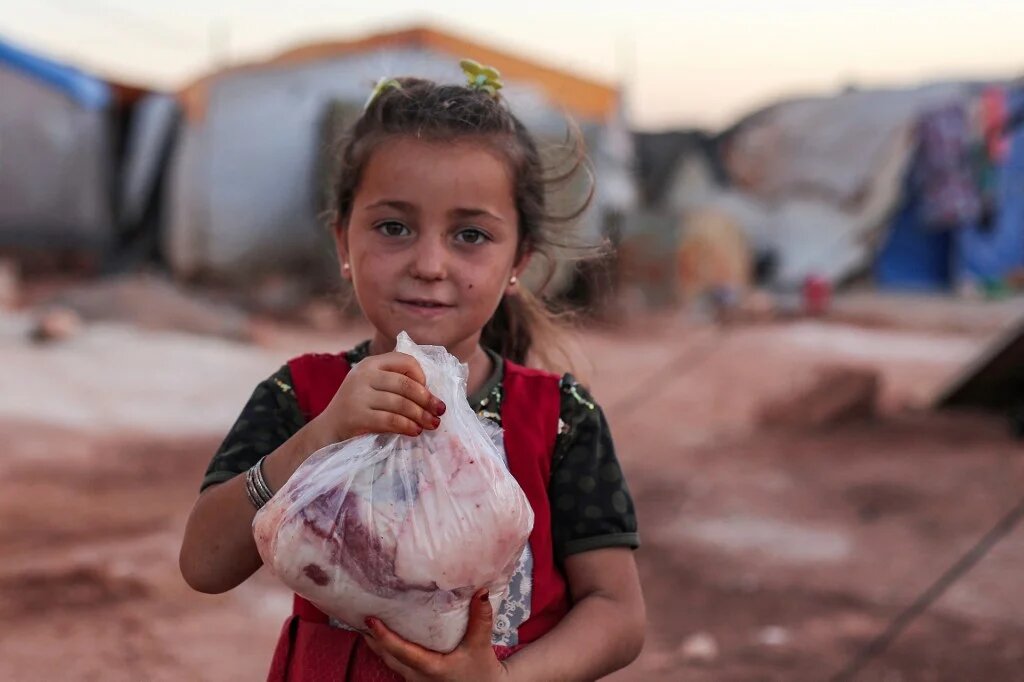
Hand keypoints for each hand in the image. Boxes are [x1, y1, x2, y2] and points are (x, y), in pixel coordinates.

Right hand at [311, 351, 445, 443]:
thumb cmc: (359, 410)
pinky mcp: (356, 416)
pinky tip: (415, 431)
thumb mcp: (373, 389)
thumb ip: (395, 385)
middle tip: (440, 411)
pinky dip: (407, 426)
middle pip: (405, 384)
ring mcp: (357, 395)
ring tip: (432, 424)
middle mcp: (363, 375)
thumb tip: (434, 396)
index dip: (421, 376)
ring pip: (400, 403)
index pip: (405, 360)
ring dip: (421, 415)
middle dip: (427, 399)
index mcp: (371, 364)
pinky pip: (390, 420)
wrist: (327, 431)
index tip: (427, 391)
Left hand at [362, 590, 508, 681]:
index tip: (370, 620)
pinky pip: (398, 664)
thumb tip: (481, 591)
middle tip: (362, 616)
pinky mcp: (419, 680)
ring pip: (390, 662)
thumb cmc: (481, 673)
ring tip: (370, 625)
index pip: (401, 652)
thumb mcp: (481, 647)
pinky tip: (389, 639)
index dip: (383, 636)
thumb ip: (480, 619)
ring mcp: (416, 680)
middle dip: (373, 638)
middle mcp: (418, 676)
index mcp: (430, 668)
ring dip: (379, 645)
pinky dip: (389, 650)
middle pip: (387, 657)